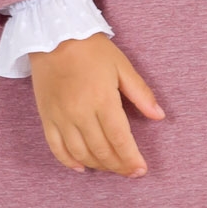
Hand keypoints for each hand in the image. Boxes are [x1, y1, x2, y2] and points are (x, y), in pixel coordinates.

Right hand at [29, 32, 164, 176]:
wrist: (53, 35)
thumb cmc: (90, 49)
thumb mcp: (122, 66)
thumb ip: (141, 93)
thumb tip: (159, 116)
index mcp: (102, 100)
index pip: (120, 139)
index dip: (131, 159)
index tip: (140, 170)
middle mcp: (80, 113)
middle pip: (101, 151)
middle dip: (118, 166)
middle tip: (130, 172)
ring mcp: (61, 117)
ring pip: (80, 153)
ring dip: (98, 165)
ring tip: (111, 167)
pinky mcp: (46, 117)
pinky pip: (57, 148)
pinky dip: (69, 161)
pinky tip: (82, 167)